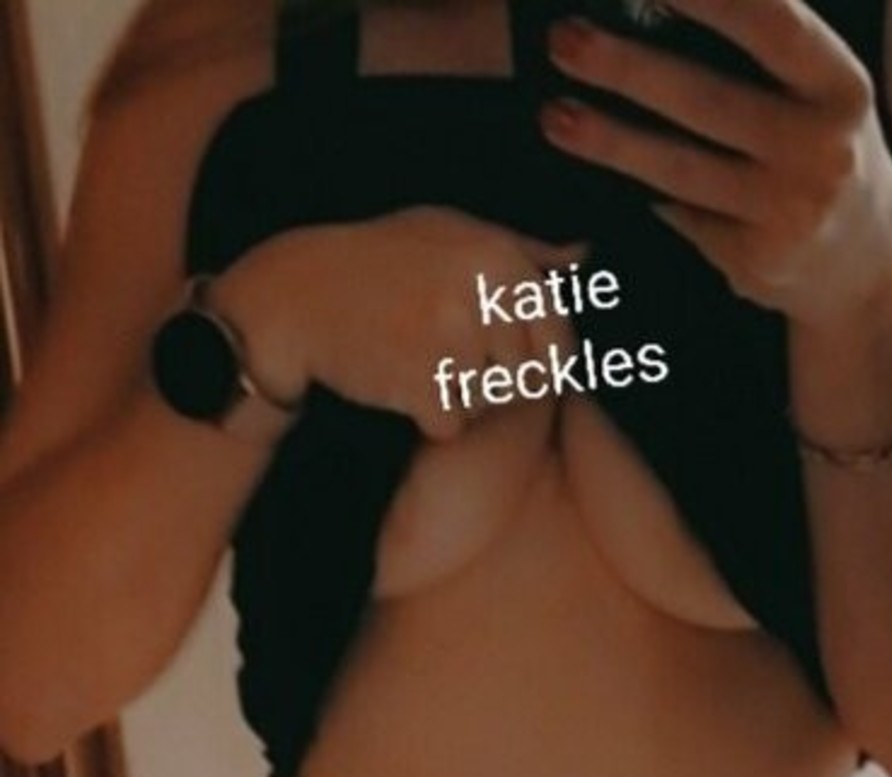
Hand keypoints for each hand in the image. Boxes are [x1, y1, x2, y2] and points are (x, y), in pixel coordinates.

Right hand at [220, 208, 585, 440]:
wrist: (302, 295)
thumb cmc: (384, 262)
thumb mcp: (454, 232)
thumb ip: (525, 250)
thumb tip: (585, 258)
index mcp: (500, 256)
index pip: (559, 338)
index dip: (539, 362)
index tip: (507, 360)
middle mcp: (483, 294)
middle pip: (525, 379)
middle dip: (492, 379)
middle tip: (444, 352)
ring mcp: (452, 338)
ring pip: (488, 404)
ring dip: (459, 398)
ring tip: (417, 357)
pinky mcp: (423, 381)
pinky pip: (452, 424)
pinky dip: (428, 417)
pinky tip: (400, 379)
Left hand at [540, 0, 891, 327]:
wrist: (865, 271)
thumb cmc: (823, 148)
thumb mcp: (823, 89)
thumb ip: (768, 45)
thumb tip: (658, 5)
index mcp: (842, 87)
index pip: (773, 25)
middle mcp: (822, 150)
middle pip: (707, 100)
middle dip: (627, 68)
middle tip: (564, 39)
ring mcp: (786, 212)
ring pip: (680, 168)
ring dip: (609, 140)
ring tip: (556, 114)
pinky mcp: (754, 261)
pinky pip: (680, 215)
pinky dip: (636, 189)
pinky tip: (595, 169)